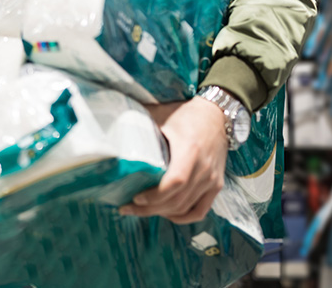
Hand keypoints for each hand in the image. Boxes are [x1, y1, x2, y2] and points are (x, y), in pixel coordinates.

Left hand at [119, 97, 227, 223]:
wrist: (217, 115)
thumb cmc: (185, 115)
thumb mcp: (162, 116)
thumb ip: (140, 124)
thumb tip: (114, 131)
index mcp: (190, 151)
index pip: (175, 182)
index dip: (155, 195)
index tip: (135, 198)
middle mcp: (204, 169)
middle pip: (177, 200)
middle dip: (150, 209)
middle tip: (128, 208)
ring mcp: (212, 179)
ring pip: (186, 208)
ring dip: (162, 213)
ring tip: (142, 210)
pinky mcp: (216, 185)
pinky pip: (200, 210)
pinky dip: (183, 217)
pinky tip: (167, 214)